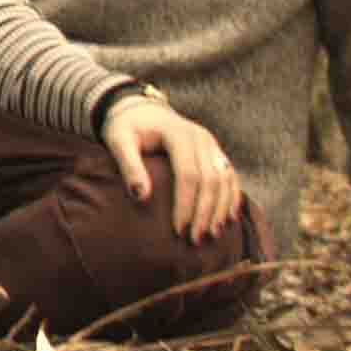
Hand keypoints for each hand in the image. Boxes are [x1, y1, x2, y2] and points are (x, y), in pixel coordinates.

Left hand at [100, 96, 246, 242]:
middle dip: (204, 212)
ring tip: (212, 235)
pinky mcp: (215, 152)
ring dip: (221, 209)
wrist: (141, 110)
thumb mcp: (118, 141)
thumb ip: (129, 166)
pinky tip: (228, 219)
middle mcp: (202, 138)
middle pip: (211, 180)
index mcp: (179, 134)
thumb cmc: (126, 128)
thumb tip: (141, 197)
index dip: (186, 204)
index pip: (189, 175)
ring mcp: (212, 145)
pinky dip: (231, 198)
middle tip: (194, 240)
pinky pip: (230, 176)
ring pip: (226, 180)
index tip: (178, 230)